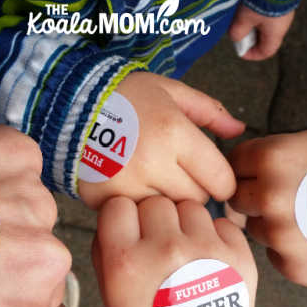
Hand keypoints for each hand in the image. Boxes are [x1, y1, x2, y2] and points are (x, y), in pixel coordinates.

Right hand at [78, 72, 244, 208]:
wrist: (68, 106)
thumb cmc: (124, 96)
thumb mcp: (169, 91)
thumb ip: (209, 111)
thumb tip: (239, 130)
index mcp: (174, 134)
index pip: (220, 181)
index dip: (221, 182)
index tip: (212, 178)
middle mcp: (153, 163)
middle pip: (196, 201)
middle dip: (194, 191)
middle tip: (180, 176)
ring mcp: (127, 186)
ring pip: (168, 213)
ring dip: (167, 202)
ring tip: (155, 181)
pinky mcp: (105, 201)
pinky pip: (138, 216)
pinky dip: (140, 207)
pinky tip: (133, 187)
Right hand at [92, 197, 256, 306]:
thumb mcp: (110, 296)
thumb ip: (105, 249)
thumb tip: (117, 211)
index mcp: (126, 262)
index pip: (119, 205)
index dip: (123, 218)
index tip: (129, 232)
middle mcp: (166, 250)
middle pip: (156, 202)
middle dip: (154, 220)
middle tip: (158, 246)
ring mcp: (206, 251)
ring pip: (190, 206)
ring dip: (185, 224)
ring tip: (185, 253)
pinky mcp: (239, 257)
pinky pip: (222, 221)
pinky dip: (215, 236)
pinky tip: (207, 260)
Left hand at [229, 5, 294, 59]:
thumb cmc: (260, 1)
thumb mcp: (244, 18)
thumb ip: (238, 31)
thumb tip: (235, 38)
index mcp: (275, 33)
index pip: (266, 52)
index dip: (252, 54)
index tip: (240, 50)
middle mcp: (282, 25)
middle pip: (265, 39)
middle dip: (250, 38)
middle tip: (238, 31)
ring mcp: (283, 13)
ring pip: (265, 25)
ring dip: (252, 24)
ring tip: (241, 17)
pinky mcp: (280, 3)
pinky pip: (267, 14)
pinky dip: (256, 15)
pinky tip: (248, 7)